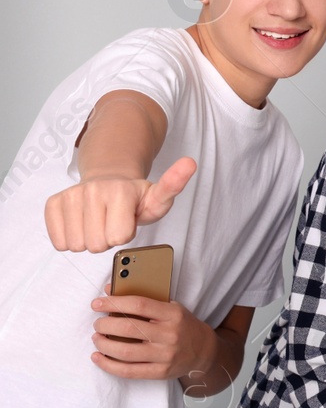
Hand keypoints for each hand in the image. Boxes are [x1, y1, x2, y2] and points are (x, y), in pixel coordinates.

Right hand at [45, 158, 196, 252]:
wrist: (109, 180)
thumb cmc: (135, 197)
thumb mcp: (158, 196)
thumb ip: (173, 185)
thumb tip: (190, 162)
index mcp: (121, 190)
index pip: (119, 238)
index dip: (125, 234)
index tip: (128, 221)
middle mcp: (93, 190)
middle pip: (97, 244)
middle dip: (107, 239)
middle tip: (112, 222)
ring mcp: (70, 195)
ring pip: (77, 245)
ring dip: (88, 240)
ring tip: (99, 223)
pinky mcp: (53, 203)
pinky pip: (58, 241)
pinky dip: (69, 238)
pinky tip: (82, 224)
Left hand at [90, 293, 214, 388]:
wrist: (204, 351)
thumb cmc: (182, 326)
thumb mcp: (171, 308)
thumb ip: (143, 301)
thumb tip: (108, 291)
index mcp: (173, 314)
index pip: (139, 305)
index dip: (114, 303)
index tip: (97, 303)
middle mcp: (170, 335)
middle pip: (128, 328)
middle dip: (105, 325)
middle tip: (98, 324)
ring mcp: (165, 355)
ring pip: (125, 351)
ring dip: (103, 344)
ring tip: (97, 338)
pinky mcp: (160, 372)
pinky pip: (128, 371)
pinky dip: (108, 364)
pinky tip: (97, 357)